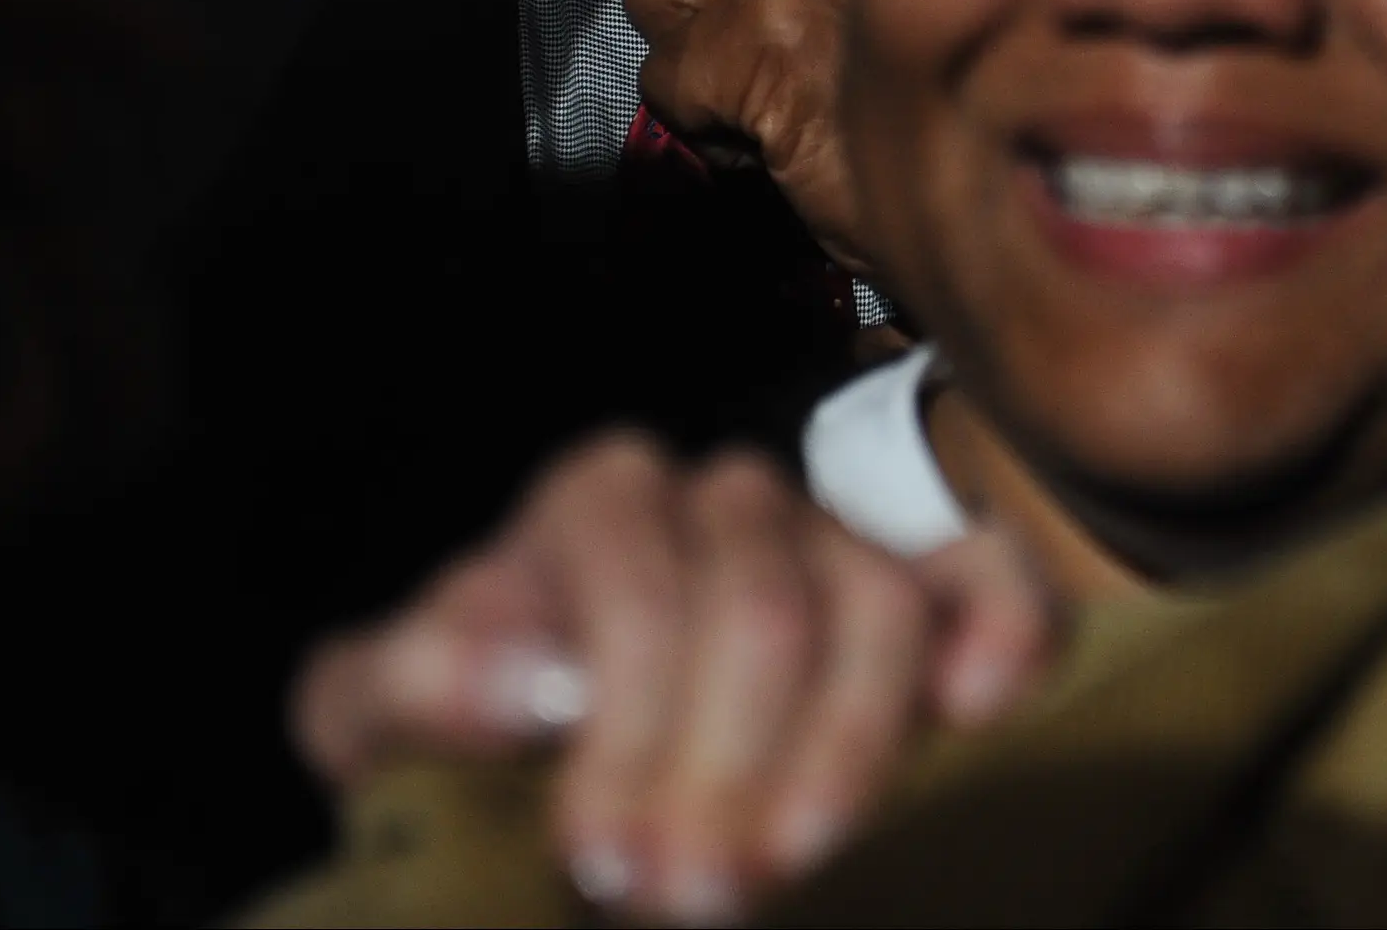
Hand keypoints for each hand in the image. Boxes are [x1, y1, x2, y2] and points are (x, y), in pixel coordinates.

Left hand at [291, 433, 1062, 923]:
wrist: (557, 716)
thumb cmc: (480, 715)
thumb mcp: (382, 708)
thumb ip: (402, 680)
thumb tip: (513, 683)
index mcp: (599, 498)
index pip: (634, 583)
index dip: (624, 726)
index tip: (600, 859)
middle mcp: (728, 496)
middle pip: (762, 604)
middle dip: (724, 764)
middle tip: (690, 898)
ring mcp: (838, 534)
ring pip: (878, 600)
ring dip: (843, 742)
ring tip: (793, 857)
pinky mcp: (927, 584)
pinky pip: (990, 570)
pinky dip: (1004, 624)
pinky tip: (975, 709)